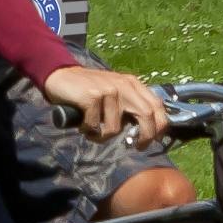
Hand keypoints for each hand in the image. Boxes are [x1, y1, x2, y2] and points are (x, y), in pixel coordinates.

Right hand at [43, 61, 169, 148]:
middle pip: (146, 115)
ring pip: (116, 128)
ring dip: (103, 137)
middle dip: (145, 136)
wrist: (61, 76)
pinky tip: (82, 124)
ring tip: (94, 131)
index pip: (157, 105)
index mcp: (133, 83)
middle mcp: (124, 85)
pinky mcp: (92, 96)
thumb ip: (131, 105)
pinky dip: (88, 131)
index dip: (161, 125)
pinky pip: (95, 126)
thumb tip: (147, 130)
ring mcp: (108, 90)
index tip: (156, 139)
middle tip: (137, 146)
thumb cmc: (90, 90)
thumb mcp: (116, 93)